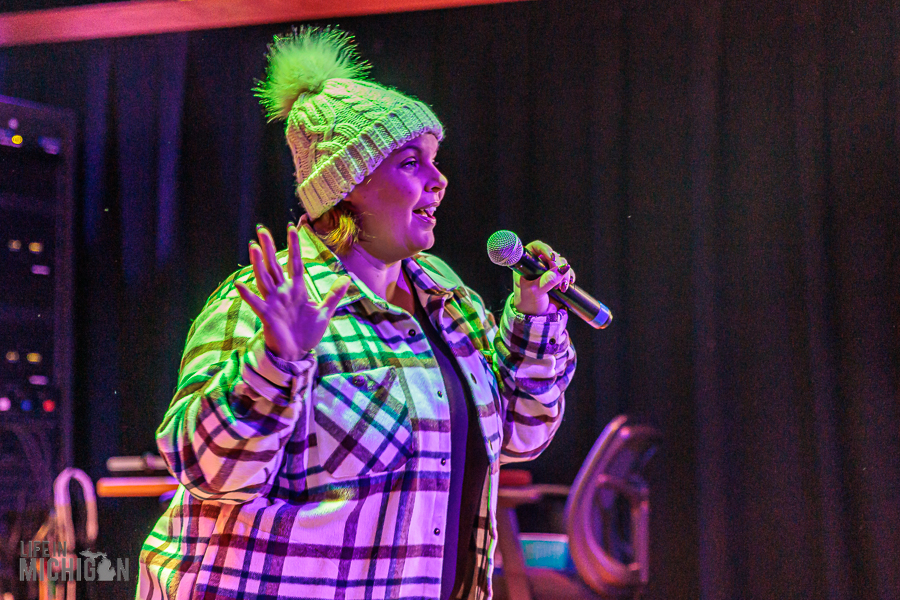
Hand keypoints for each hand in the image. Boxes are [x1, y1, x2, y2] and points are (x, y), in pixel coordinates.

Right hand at [235, 224, 350, 360]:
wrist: (296, 354)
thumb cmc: (306, 333)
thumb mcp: (323, 313)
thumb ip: (333, 295)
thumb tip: (347, 279)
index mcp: (296, 289)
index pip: (294, 263)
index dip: (294, 246)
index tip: (293, 228)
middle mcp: (283, 292)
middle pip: (274, 266)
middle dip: (269, 248)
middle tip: (261, 230)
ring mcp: (274, 303)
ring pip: (264, 279)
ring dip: (258, 264)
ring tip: (253, 248)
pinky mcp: (267, 316)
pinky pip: (257, 303)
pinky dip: (248, 295)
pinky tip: (239, 284)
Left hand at [512, 241, 575, 315]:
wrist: (535, 317)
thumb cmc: (528, 303)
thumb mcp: (535, 291)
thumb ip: (547, 280)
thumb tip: (563, 268)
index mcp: (526, 265)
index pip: (535, 248)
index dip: (545, 249)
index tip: (552, 257)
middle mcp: (537, 265)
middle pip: (552, 255)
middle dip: (558, 265)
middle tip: (558, 277)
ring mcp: (547, 270)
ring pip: (561, 262)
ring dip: (564, 273)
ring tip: (561, 287)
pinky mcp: (557, 277)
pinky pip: (566, 270)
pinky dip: (569, 275)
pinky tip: (569, 283)